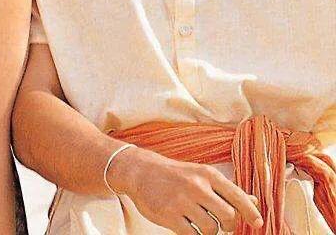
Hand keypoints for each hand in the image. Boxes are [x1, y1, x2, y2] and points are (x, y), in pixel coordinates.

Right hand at [108, 146, 262, 234]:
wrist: (141, 171)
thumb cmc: (176, 175)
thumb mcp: (201, 175)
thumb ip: (227, 190)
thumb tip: (254, 202)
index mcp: (208, 174)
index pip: (238, 196)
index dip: (251, 213)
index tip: (258, 223)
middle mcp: (197, 186)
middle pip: (228, 217)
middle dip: (228, 226)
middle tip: (220, 224)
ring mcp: (182, 201)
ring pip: (212, 230)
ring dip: (209, 231)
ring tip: (199, 223)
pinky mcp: (169, 215)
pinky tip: (187, 226)